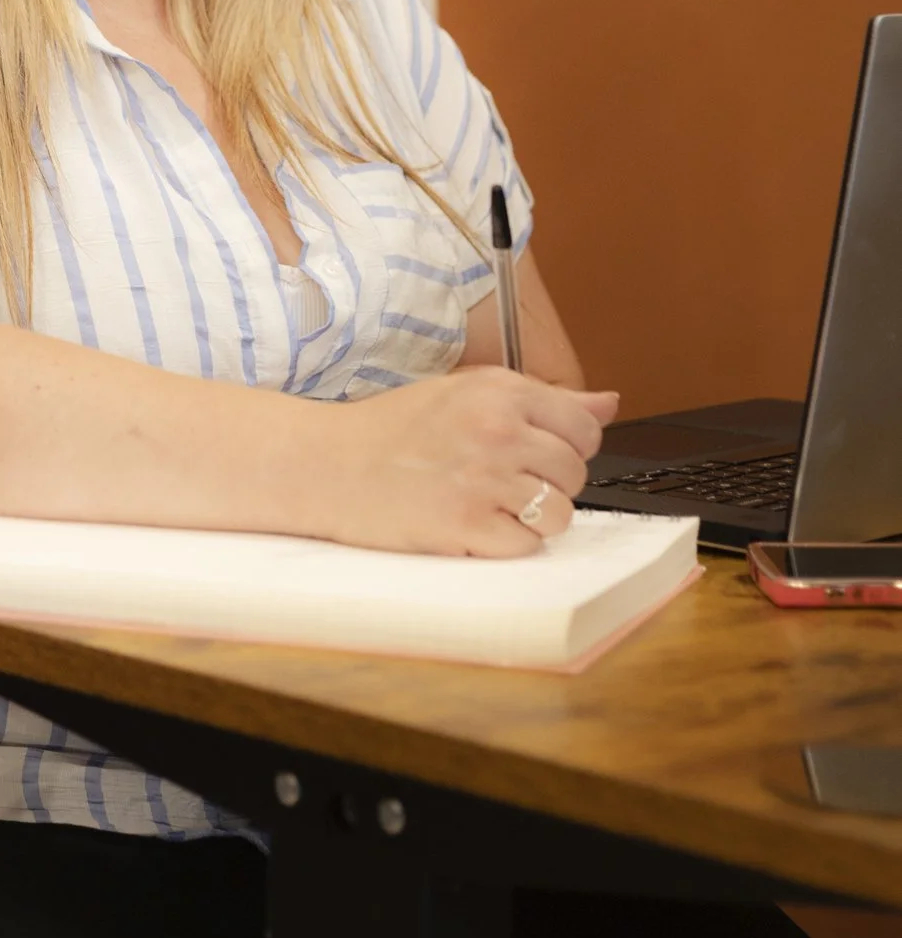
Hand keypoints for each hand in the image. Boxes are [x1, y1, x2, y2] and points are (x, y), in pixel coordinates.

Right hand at [322, 368, 620, 556]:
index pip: (583, 428)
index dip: (566, 448)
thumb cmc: (392, 429)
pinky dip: (503, 545)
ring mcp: (483, 478)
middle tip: (503, 482)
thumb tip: (608, 403)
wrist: (329, 464)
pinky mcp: (467, 525)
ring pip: (559, 513)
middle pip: (576, 473)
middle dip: (548, 484)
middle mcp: (497, 429)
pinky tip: (471, 525)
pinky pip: (525, 546)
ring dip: (532, 518)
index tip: (537, 455)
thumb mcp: (465, 392)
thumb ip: (541, 400)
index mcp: (499, 391)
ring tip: (490, 506)